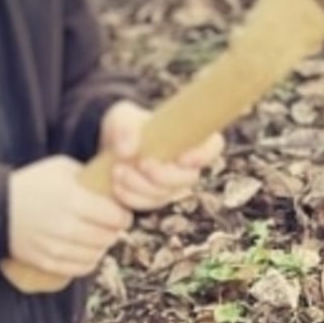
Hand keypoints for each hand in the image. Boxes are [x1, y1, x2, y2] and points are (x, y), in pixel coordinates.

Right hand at [7, 156, 131, 277]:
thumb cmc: (31, 183)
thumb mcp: (61, 168)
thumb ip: (89, 176)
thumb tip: (115, 183)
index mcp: (73, 200)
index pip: (116, 217)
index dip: (124, 216)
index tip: (121, 213)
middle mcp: (67, 226)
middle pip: (108, 237)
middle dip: (114, 231)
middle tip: (109, 224)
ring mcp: (57, 247)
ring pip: (97, 254)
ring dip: (101, 246)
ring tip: (96, 236)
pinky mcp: (48, 262)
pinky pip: (81, 268)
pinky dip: (88, 261)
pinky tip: (86, 250)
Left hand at [100, 102, 224, 211]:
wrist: (110, 148)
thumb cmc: (125, 126)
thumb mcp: (121, 118)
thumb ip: (124, 128)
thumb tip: (127, 151)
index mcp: (189, 139)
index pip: (213, 146)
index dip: (204, 154)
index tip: (182, 157)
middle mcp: (187, 165)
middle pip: (189, 178)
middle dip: (163, 175)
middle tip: (140, 163)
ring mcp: (172, 185)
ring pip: (166, 194)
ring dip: (141, 185)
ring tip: (118, 171)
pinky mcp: (155, 199)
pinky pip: (148, 204)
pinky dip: (131, 197)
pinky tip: (116, 185)